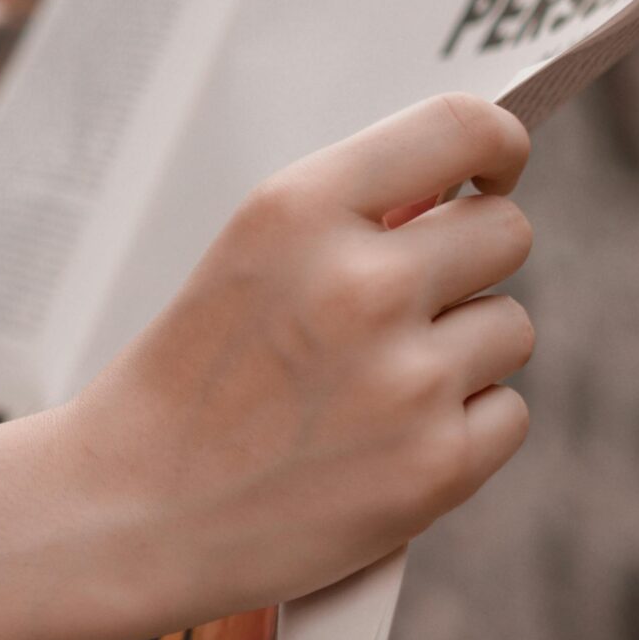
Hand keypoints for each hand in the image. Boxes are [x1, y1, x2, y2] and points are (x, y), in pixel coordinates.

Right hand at [61, 93, 534, 628]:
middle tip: (405, 308)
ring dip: (462, 353)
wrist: (128, 513)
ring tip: (373, 390)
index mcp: (299, 211)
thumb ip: (350, 220)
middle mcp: (360, 282)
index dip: (497, 147)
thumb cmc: (184, 387)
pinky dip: (462, 430)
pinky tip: (384, 444)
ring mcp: (406, 377)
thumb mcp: (246, 261)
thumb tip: (462, 197)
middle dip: (469, 264)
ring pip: (510, 327)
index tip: (493, 173)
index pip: (461, 127)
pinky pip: (507, 413)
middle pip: (506, 231)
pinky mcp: (436, 464)